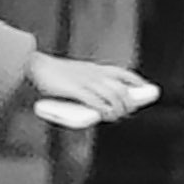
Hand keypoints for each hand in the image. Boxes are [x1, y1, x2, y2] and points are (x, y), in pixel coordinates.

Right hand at [26, 54, 157, 129]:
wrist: (36, 66)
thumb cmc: (54, 75)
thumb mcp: (76, 76)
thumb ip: (88, 87)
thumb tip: (97, 107)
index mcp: (96, 69)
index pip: (124, 73)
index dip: (137, 82)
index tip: (147, 89)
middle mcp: (95, 74)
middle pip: (121, 88)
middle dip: (129, 102)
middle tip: (127, 112)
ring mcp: (86, 81)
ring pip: (112, 96)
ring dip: (118, 109)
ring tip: (116, 117)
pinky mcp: (76, 90)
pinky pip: (96, 101)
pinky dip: (104, 110)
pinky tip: (106, 116)